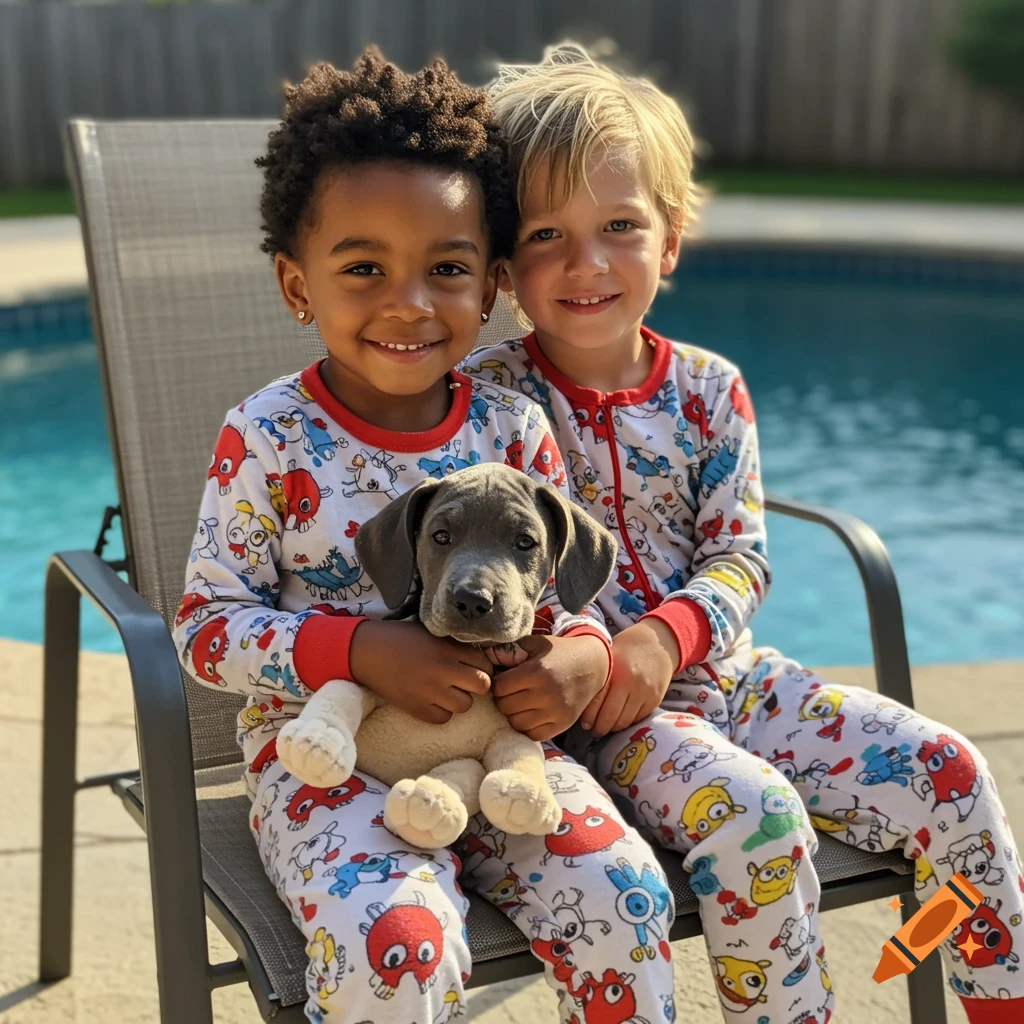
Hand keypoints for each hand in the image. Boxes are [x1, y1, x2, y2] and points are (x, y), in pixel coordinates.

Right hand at [348, 620, 491, 724]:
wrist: (367, 651)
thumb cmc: (400, 638)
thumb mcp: (431, 632)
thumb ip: (454, 645)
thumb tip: (478, 657)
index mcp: (447, 648)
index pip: (485, 663)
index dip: (483, 666)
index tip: (474, 667)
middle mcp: (442, 670)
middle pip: (482, 685)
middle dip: (478, 684)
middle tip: (466, 682)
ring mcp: (430, 691)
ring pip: (465, 705)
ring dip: (460, 699)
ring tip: (448, 691)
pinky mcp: (416, 708)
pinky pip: (443, 718)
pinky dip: (442, 712)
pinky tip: (433, 701)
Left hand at [491, 633, 609, 741]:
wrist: (592, 665)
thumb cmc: (558, 653)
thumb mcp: (535, 644)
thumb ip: (509, 651)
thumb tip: (486, 660)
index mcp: (536, 672)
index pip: (499, 687)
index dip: (496, 683)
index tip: (503, 679)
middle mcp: (546, 694)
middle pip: (505, 707)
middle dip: (503, 699)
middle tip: (510, 692)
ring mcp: (556, 712)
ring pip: (516, 723)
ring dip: (513, 714)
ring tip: (519, 702)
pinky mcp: (563, 724)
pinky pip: (533, 734)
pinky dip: (527, 726)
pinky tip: (530, 713)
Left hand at [584, 619, 676, 736]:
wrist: (659, 643)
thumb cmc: (627, 648)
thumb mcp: (610, 655)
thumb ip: (600, 676)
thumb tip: (580, 699)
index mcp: (616, 670)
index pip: (597, 701)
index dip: (588, 716)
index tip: (584, 723)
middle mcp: (631, 683)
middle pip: (610, 715)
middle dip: (599, 727)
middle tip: (593, 730)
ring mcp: (645, 693)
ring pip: (624, 721)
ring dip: (612, 728)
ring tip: (604, 729)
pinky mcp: (655, 700)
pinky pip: (637, 719)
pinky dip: (627, 723)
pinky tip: (619, 722)